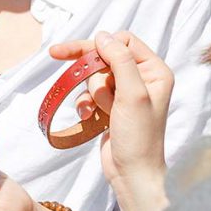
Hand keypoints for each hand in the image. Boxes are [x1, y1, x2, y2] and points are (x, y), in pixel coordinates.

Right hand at [49, 31, 172, 184]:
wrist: (132, 174)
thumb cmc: (139, 137)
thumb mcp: (132, 94)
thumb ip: (120, 61)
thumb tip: (103, 36)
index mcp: (155, 71)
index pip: (123, 42)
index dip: (101, 46)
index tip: (81, 54)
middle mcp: (142, 79)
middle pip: (105, 56)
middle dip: (88, 67)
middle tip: (55, 52)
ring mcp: (125, 93)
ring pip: (94, 76)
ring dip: (90, 92)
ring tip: (99, 110)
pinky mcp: (111, 107)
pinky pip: (89, 94)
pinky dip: (85, 103)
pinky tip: (89, 117)